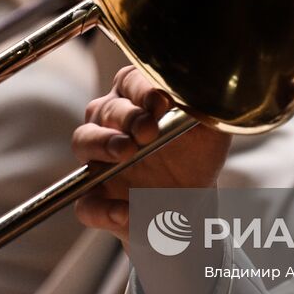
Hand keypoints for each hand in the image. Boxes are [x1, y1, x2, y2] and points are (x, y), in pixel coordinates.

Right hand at [71, 66, 229, 244]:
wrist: (194, 202)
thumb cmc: (196, 156)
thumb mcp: (210, 129)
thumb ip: (204, 107)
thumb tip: (200, 91)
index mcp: (135, 100)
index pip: (130, 82)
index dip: (142, 89)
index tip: (161, 102)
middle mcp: (110, 124)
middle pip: (106, 109)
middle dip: (127, 117)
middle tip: (147, 130)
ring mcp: (98, 160)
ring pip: (84, 142)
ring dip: (103, 144)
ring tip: (125, 153)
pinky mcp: (97, 198)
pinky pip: (87, 203)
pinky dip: (103, 209)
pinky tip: (124, 211)